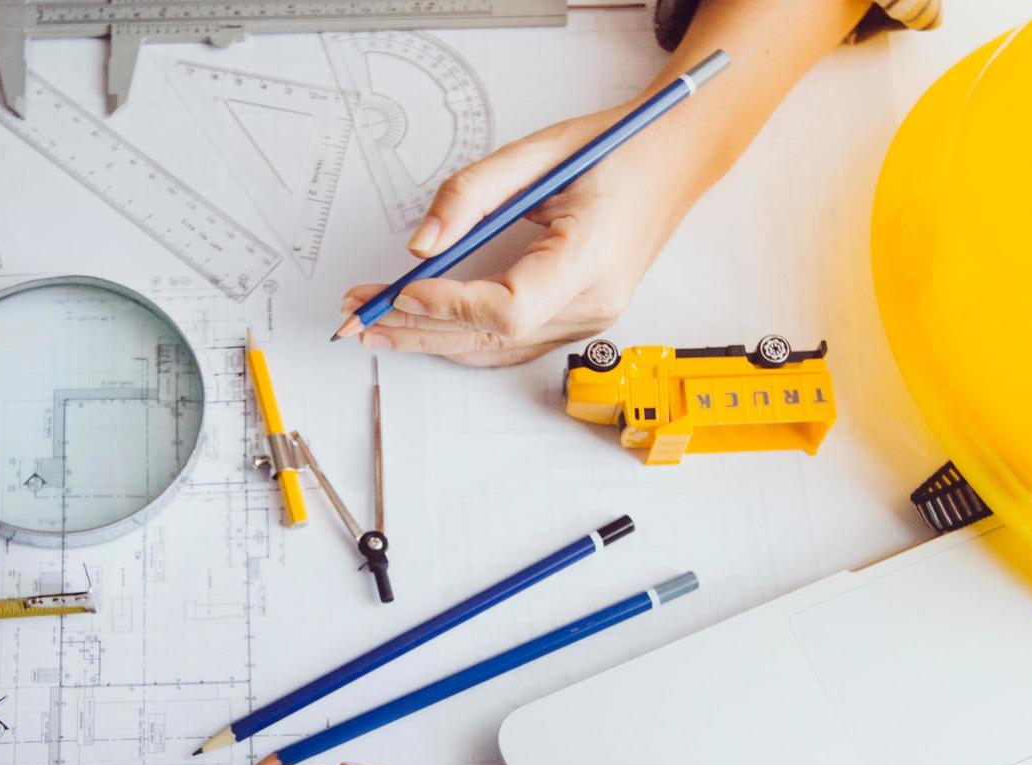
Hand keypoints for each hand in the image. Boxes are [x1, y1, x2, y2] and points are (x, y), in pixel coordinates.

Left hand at [334, 101, 719, 366]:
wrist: (674, 158)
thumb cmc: (617, 149)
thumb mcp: (541, 152)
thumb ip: (472, 194)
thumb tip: (420, 245)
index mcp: (592, 256)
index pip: (509, 307)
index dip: (448, 304)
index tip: (401, 287)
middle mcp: (595, 300)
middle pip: (492, 336)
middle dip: (416, 326)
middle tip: (357, 312)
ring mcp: (591, 317)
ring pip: (497, 348)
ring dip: (431, 337)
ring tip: (373, 323)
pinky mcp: (580, 317)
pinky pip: (511, 342)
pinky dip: (462, 337)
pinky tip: (420, 328)